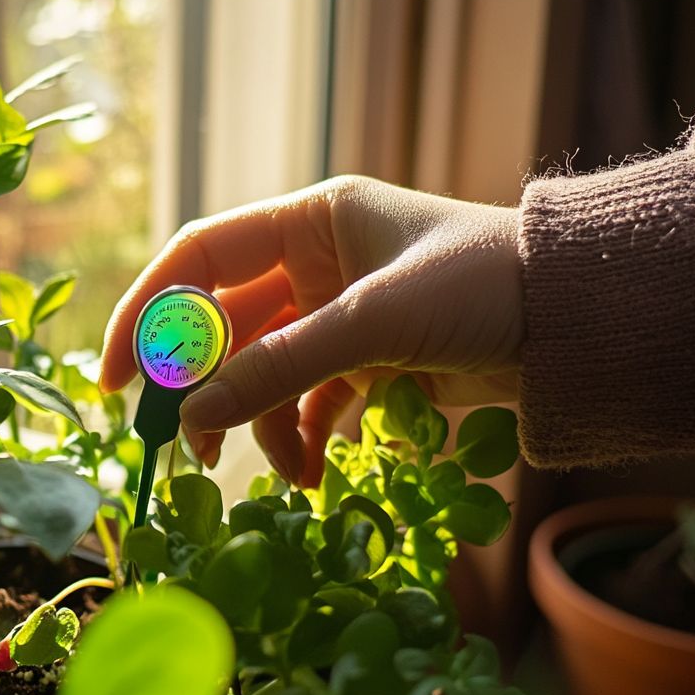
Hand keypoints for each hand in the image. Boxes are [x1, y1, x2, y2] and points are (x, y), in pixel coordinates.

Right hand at [99, 176, 522, 486]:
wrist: (578, 321)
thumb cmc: (482, 286)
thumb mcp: (374, 322)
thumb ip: (281, 367)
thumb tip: (192, 416)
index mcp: (310, 220)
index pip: (201, 258)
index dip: (149, 312)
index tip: (116, 375)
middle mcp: (316, 261)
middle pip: (228, 325)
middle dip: (206, 386)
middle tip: (183, 443)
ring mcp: (341, 313)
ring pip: (267, 371)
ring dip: (261, 423)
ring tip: (278, 474)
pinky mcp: (369, 360)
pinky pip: (311, 400)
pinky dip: (305, 436)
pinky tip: (313, 473)